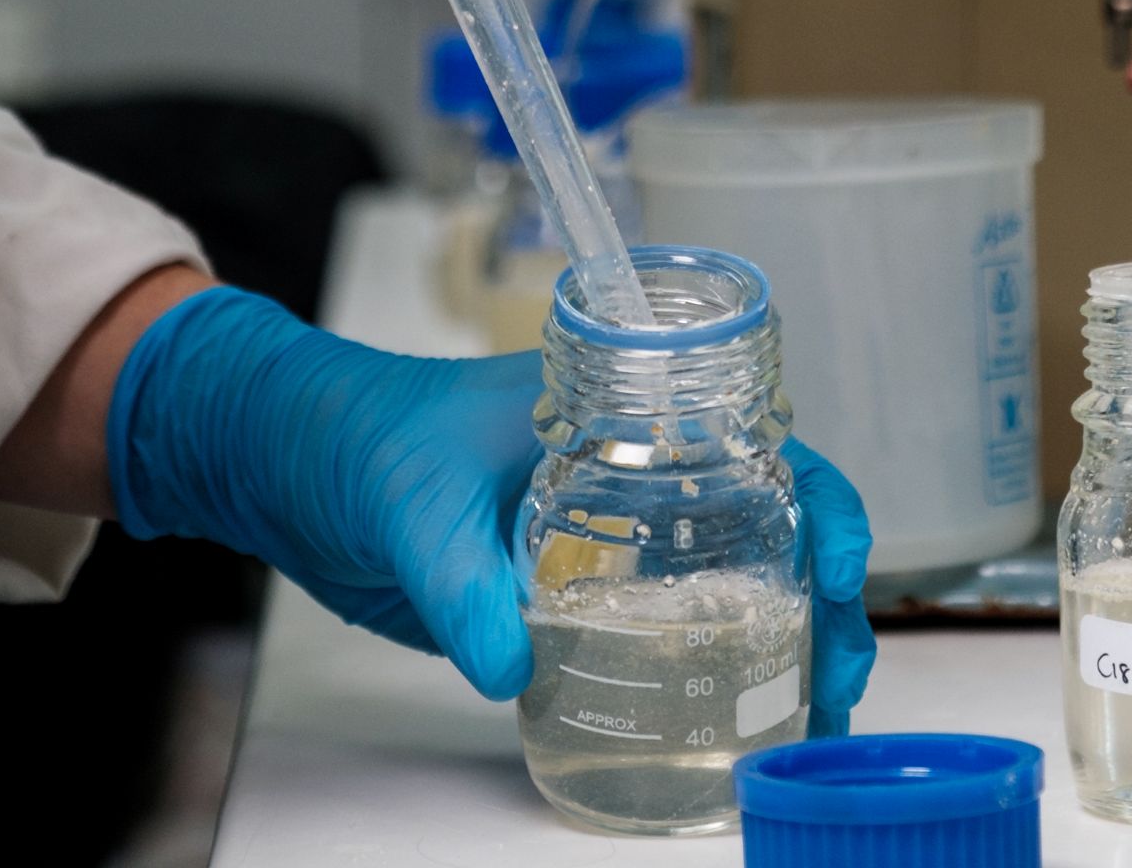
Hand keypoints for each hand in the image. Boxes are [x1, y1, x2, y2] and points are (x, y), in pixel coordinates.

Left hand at [106, 288, 876, 724]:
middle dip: (827, 593)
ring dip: (782, 639)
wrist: (290, 464)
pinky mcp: (566, 589)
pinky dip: (706, 669)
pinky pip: (660, 626)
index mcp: (620, 408)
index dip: (819, 497)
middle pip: (769, 519)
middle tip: (842, 674)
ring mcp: (602, 531)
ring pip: (726, 578)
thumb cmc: (359, 436)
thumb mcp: (416, 503)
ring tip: (814, 714)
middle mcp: (631, 467)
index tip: (838, 564)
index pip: (755, 439)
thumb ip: (463, 586)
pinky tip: (732, 723)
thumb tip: (510, 666)